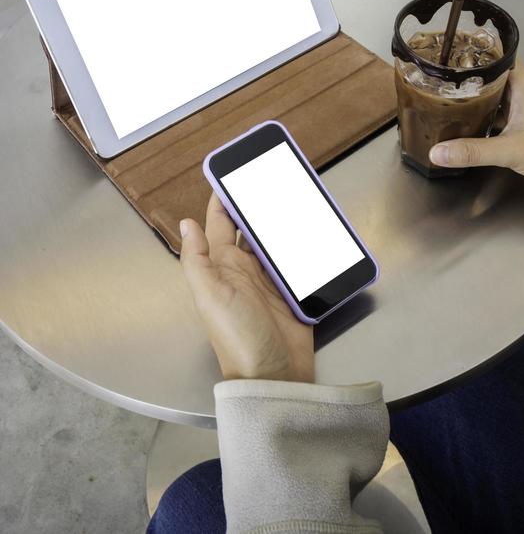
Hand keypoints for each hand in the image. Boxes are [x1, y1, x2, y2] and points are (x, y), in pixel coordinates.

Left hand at [180, 194, 314, 382]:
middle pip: (250, 228)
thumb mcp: (210, 296)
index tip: (234, 171)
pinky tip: (313, 229)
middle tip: (273, 176)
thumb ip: (197, 259)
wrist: (273, 376)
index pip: (219, 224)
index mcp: (221, 267)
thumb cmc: (237, 336)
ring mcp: (270, 281)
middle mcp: (244, 270)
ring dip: (282, 222)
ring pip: (274, 241)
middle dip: (257, 204)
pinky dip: (303, 244)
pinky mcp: (293, 291)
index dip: (224, 199)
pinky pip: (297, 260)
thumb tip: (185, 222)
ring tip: (296, 194)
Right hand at [429, 62, 523, 199]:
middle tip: (438, 75)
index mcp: (523, 84)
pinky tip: (463, 118)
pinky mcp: (520, 123)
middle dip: (466, 75)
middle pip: (489, 75)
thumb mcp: (510, 151)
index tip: (449, 52)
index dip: (473, 51)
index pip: (495, 56)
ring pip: (491, 94)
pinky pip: (495, 111)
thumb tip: (437, 153)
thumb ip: (473, 151)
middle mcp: (522, 90)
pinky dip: (480, 112)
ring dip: (472, 95)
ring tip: (444, 93)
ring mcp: (521, 107)